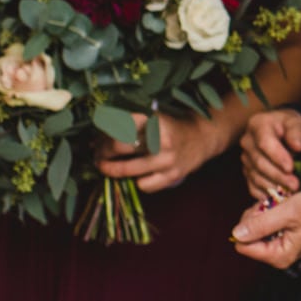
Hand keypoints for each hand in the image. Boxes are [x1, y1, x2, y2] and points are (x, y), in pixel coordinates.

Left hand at [96, 110, 224, 191]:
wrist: (204, 137)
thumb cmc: (172, 125)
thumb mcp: (153, 115)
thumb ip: (128, 123)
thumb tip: (96, 139)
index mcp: (155, 118)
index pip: (118, 124)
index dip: (102, 131)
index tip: (97, 136)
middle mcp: (161, 138)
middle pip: (118, 145)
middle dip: (102, 151)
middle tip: (97, 153)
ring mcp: (168, 159)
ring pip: (127, 169)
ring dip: (110, 169)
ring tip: (105, 166)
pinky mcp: (173, 176)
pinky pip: (143, 185)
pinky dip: (135, 181)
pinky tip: (135, 175)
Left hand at [229, 187, 300, 267]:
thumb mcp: (289, 212)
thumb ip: (261, 224)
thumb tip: (236, 233)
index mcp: (279, 255)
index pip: (242, 245)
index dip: (249, 224)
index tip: (266, 211)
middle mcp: (278, 256)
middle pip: (247, 236)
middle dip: (257, 216)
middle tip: (276, 205)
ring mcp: (280, 247)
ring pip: (255, 228)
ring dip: (264, 212)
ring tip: (283, 205)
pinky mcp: (283, 239)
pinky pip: (266, 226)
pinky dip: (271, 213)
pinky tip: (285, 207)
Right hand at [240, 107, 300, 201]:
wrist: (280, 130)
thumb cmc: (289, 126)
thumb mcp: (296, 122)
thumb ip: (296, 132)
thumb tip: (298, 146)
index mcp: (258, 125)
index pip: (265, 143)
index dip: (277, 157)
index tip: (291, 168)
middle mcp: (247, 142)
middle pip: (259, 162)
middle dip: (278, 175)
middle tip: (295, 185)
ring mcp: (245, 158)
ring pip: (256, 176)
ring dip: (272, 186)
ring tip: (289, 192)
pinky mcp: (247, 171)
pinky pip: (252, 186)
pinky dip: (264, 194)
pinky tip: (277, 197)